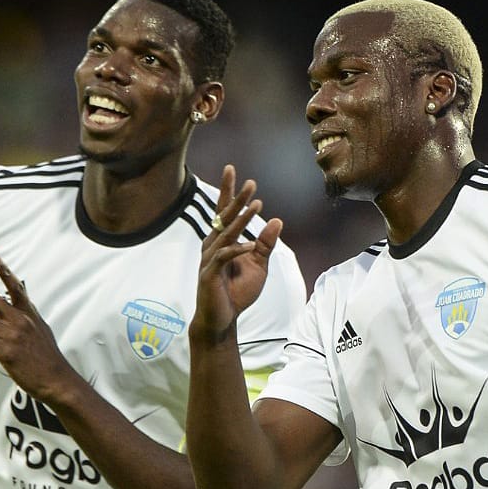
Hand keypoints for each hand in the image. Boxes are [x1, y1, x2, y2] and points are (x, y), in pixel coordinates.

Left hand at [0, 256, 77, 402]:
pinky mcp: (7, 352)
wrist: (57, 381)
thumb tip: (20, 305)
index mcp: (29, 314)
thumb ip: (28, 317)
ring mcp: (13, 336)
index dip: (5, 271)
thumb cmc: (48, 359)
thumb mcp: (42, 331)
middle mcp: (20, 320)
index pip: (15, 287)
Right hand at [191, 164, 281, 343]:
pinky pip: (224, 257)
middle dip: (237, 198)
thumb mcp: (258, 266)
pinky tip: (251, 245)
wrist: (222, 319)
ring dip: (241, 219)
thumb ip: (265, 244)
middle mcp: (213, 245)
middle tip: (251, 182)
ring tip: (257, 205)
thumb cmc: (237, 292)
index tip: (231, 169)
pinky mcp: (209, 274)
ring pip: (226, 234)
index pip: (224, 211)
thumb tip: (278, 221)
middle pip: (224, 217)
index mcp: (222, 240)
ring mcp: (209, 259)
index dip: (228, 191)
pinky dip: (238, 250)